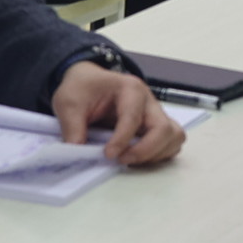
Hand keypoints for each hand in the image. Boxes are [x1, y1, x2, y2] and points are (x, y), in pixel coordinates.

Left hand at [50, 61, 183, 166]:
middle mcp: (149, 101)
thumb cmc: (82, 88)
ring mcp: (155, 114)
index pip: (133, 117)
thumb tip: (77, 152)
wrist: (89, 82)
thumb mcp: (68, 103)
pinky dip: (160, 154)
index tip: (107, 155)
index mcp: (129, 89)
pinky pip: (171, 143)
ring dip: (156, 154)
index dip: (122, 140)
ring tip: (130, 160)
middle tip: (122, 160)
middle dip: (146, 150)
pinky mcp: (156, 126)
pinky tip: (138, 158)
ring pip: (174, 136)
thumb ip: (72, 127)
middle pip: (164, 128)